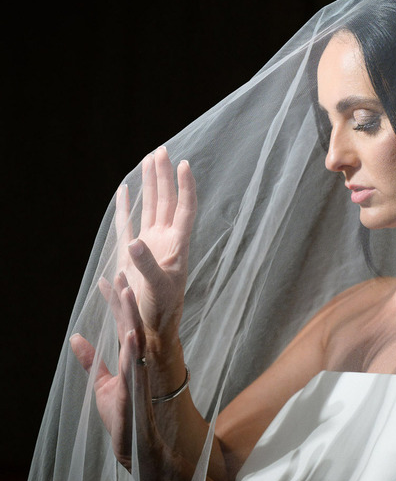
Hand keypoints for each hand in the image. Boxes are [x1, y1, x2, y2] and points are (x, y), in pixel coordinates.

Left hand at [70, 275, 164, 473]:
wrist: (133, 447)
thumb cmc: (121, 418)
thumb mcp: (101, 385)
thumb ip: (91, 361)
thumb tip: (76, 337)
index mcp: (129, 360)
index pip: (122, 324)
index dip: (116, 302)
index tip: (108, 279)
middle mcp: (137, 363)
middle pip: (131, 325)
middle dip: (126, 300)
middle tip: (122, 273)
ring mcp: (139, 376)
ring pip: (136, 340)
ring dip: (132, 317)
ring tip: (129, 293)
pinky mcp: (137, 392)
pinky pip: (137, 367)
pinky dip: (135, 350)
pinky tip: (133, 333)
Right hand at [115, 147, 196, 346]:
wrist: (151, 329)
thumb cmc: (162, 310)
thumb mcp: (159, 288)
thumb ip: (147, 264)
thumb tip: (133, 241)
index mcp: (177, 246)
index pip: (184, 209)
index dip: (185, 187)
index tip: (184, 164)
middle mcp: (165, 241)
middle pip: (166, 201)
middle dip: (163, 176)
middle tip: (160, 151)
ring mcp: (149, 245)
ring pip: (150, 207)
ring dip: (149, 185)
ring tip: (148, 160)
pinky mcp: (132, 254)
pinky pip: (127, 224)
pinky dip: (125, 207)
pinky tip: (125, 190)